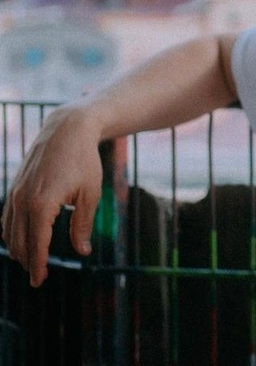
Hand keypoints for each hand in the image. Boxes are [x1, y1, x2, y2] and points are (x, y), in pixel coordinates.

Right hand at [1, 104, 103, 286]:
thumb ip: (82, 225)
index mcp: (42, 205)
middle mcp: (22, 201)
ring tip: (31, 261)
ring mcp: (15, 193)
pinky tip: (21, 239)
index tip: (39, 282)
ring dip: (18, 249)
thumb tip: (82, 252)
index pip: (36, 245)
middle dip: (28, 261)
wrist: (68, 130)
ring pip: (9, 232)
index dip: (38, 266)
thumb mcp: (90, 193)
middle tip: (38, 276)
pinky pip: (6, 217)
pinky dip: (11, 232)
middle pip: (19, 242)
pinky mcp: (14, 186)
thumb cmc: (84, 161)